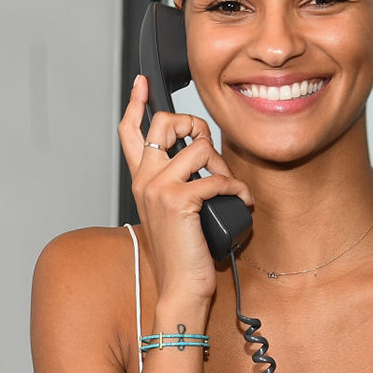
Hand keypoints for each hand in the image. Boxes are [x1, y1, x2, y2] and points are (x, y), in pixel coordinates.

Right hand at [119, 75, 252, 311]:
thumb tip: (204, 160)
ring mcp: (157, 188)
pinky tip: (242, 201)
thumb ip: (182, 183)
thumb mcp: (178, 211)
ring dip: (222, 163)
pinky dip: (236, 188)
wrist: (181, 288)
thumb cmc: (185, 254)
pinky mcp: (177, 201)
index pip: (130, 132)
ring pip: (196, 146)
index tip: (143, 84)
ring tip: (229, 187)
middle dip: (195, 127)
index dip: (137, 103)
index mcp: (141, 180)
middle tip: (209, 154)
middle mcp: (144, 180)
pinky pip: (215, 177)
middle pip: (165, 122)